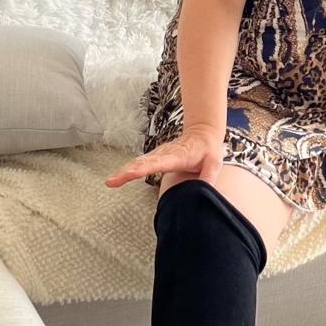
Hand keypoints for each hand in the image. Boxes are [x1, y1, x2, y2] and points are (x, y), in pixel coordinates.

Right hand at [104, 124, 226, 188]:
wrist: (202, 132)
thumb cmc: (208, 149)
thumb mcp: (215, 163)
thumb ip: (209, 177)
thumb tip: (204, 192)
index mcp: (177, 156)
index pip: (158, 163)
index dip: (143, 168)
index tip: (130, 173)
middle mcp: (164, 154)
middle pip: (142, 163)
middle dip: (126, 172)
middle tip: (112, 182)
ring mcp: (158, 154)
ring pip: (138, 162)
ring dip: (124, 171)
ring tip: (111, 182)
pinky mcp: (155, 156)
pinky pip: (139, 162)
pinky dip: (127, 168)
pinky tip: (118, 177)